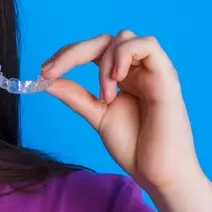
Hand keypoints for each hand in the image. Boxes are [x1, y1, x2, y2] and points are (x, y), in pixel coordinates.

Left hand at [40, 30, 202, 192]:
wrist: (158, 174)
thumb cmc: (135, 147)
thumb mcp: (97, 116)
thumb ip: (76, 96)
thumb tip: (47, 80)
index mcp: (122, 77)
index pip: (93, 50)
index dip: (67, 55)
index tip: (44, 72)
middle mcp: (138, 69)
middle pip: (105, 39)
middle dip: (74, 52)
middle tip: (52, 71)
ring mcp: (154, 71)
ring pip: (124, 37)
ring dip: (103, 62)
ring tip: (104, 96)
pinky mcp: (167, 77)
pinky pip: (148, 45)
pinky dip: (124, 56)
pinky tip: (116, 80)